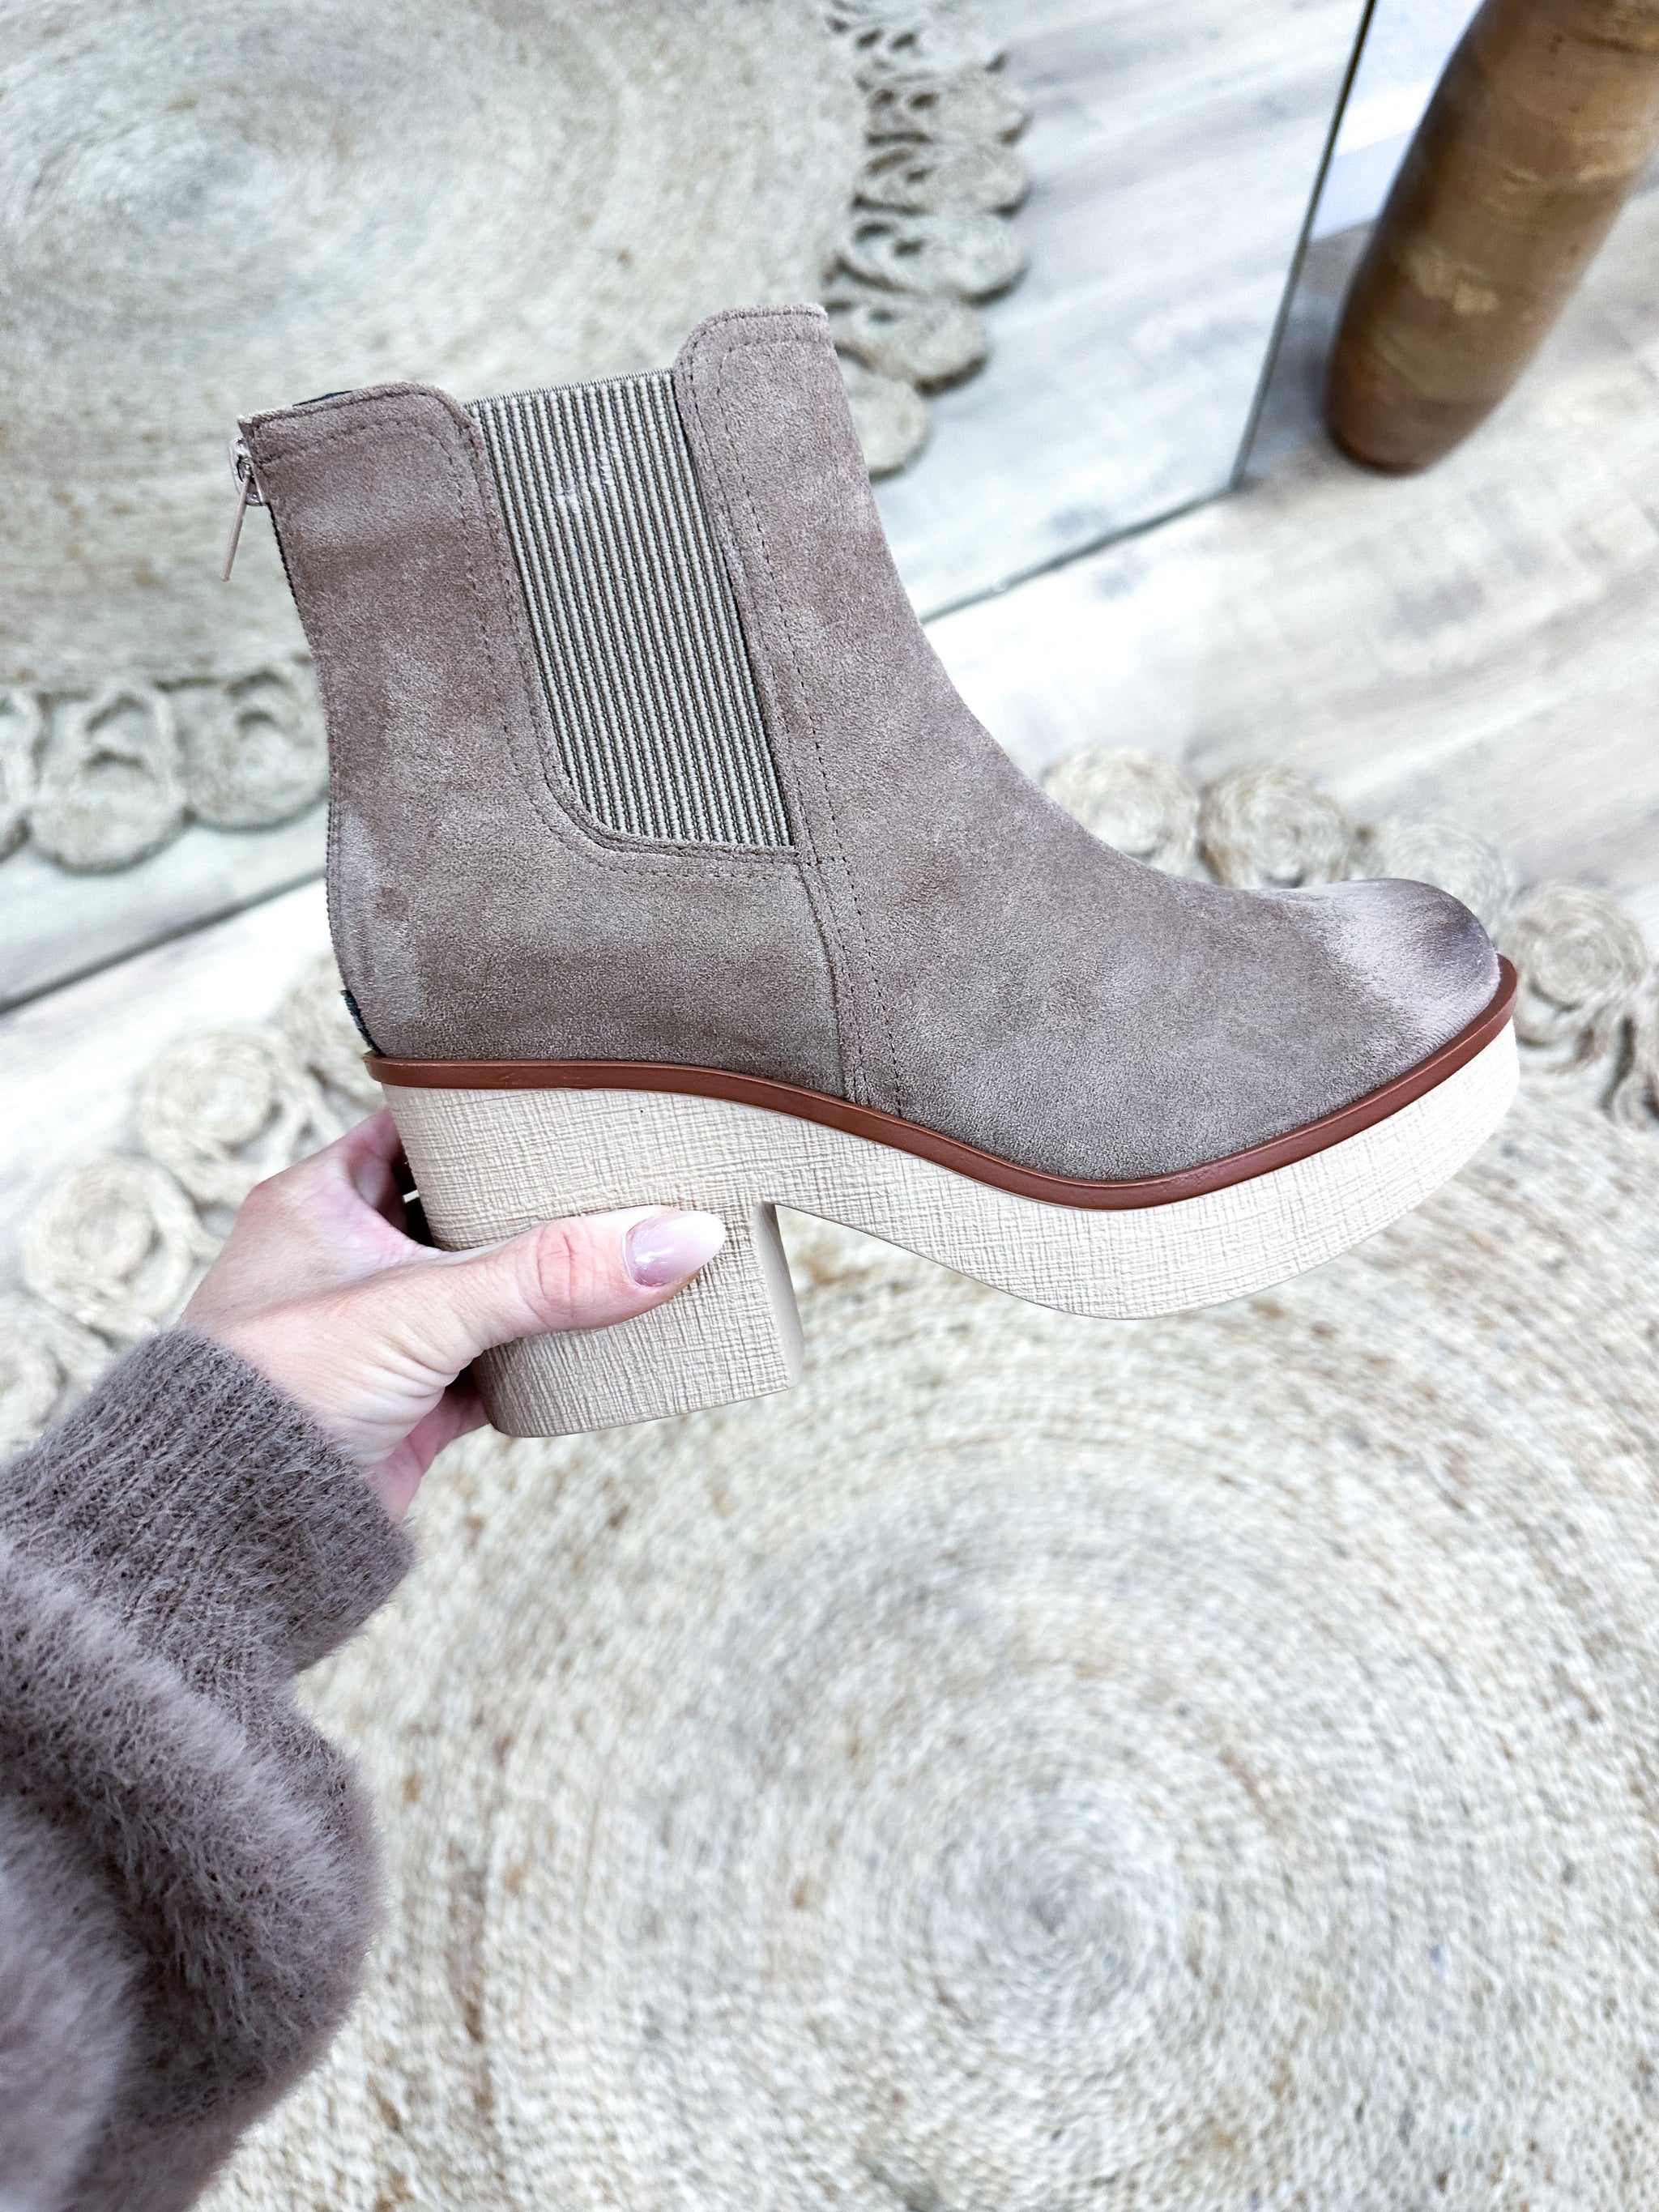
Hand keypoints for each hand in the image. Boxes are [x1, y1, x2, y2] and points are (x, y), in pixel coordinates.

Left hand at [184, 1111, 723, 1518]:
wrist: (230, 1530)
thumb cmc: (278, 1389)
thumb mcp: (426, 1306)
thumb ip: (550, 1273)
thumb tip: (676, 1238)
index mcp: (319, 1199)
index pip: (416, 1128)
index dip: (484, 1115)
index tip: (562, 1103)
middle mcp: (343, 1260)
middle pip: (460, 1212)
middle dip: (531, 1205)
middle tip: (613, 1176)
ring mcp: (376, 1335)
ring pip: (480, 1293)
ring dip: (539, 1287)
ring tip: (619, 1252)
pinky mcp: (404, 1406)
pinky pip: (489, 1369)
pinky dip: (536, 1363)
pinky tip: (593, 1349)